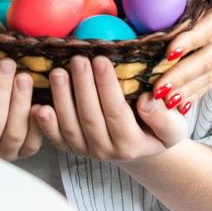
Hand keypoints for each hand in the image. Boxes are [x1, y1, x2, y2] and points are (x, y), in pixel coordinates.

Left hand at [33, 56, 187, 161]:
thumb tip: (148, 103)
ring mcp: (84, 150)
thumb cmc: (156, 128)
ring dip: (60, 98)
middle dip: (82, 86)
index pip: (116, 112)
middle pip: (89, 117)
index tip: (100, 60)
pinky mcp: (69, 147)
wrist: (139, 146)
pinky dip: (44, 123)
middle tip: (77, 59)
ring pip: (69, 125)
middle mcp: (105, 151)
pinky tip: (38, 105)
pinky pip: (54, 137)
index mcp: (130, 144)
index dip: (106, 86)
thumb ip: (164, 118)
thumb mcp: (173, 126)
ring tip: (57, 72)